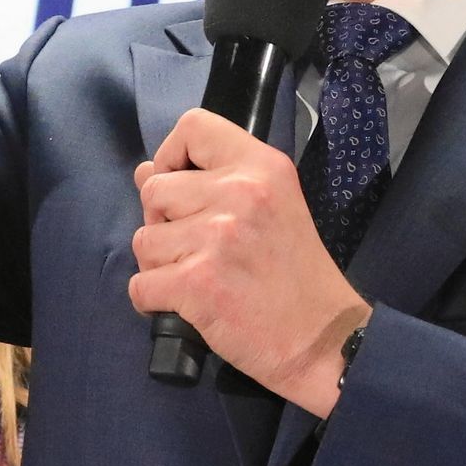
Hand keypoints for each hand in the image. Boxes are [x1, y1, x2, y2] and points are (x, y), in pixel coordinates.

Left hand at [128, 109, 367, 414]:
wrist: (325, 339)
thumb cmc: (298, 276)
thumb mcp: (273, 208)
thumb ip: (214, 183)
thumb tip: (145, 171)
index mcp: (261, 167)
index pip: (193, 126)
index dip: (172, 155)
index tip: (181, 186)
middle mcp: (239, 193)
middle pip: (154, 189)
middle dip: (162, 223)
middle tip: (196, 249)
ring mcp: (216, 238)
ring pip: (143, 240)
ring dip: (158, 265)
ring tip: (195, 280)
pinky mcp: (197, 283)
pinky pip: (140, 285)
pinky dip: (152, 301)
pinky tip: (183, 306)